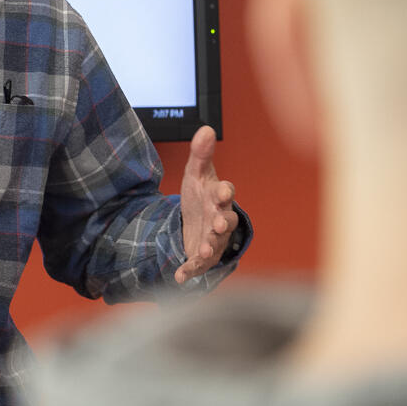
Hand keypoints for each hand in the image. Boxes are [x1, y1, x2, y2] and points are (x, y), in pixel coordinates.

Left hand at [174, 125, 238, 283]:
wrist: (196, 221)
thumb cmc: (200, 195)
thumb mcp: (195, 173)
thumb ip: (200, 154)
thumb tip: (206, 128)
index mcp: (219, 197)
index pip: (226, 193)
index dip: (225, 192)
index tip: (224, 191)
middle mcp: (221, 219)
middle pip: (227, 221)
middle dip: (223, 223)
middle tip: (219, 224)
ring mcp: (214, 239)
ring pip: (217, 244)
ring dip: (211, 247)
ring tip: (204, 252)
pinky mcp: (203, 256)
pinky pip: (198, 265)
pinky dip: (190, 271)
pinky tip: (180, 277)